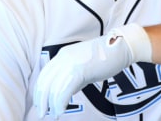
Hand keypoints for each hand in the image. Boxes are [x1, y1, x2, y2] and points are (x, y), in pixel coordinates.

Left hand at [33, 23, 151, 118]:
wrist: (121, 47)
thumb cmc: (106, 57)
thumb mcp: (84, 65)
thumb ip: (73, 76)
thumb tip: (66, 92)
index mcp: (63, 55)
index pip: (44, 75)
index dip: (40, 90)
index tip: (41, 102)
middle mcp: (63, 58)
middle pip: (45, 82)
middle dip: (41, 100)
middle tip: (42, 113)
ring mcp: (70, 63)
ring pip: (53, 88)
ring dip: (51, 105)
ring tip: (54, 115)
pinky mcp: (79, 71)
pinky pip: (64, 91)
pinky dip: (60, 103)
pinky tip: (60, 111)